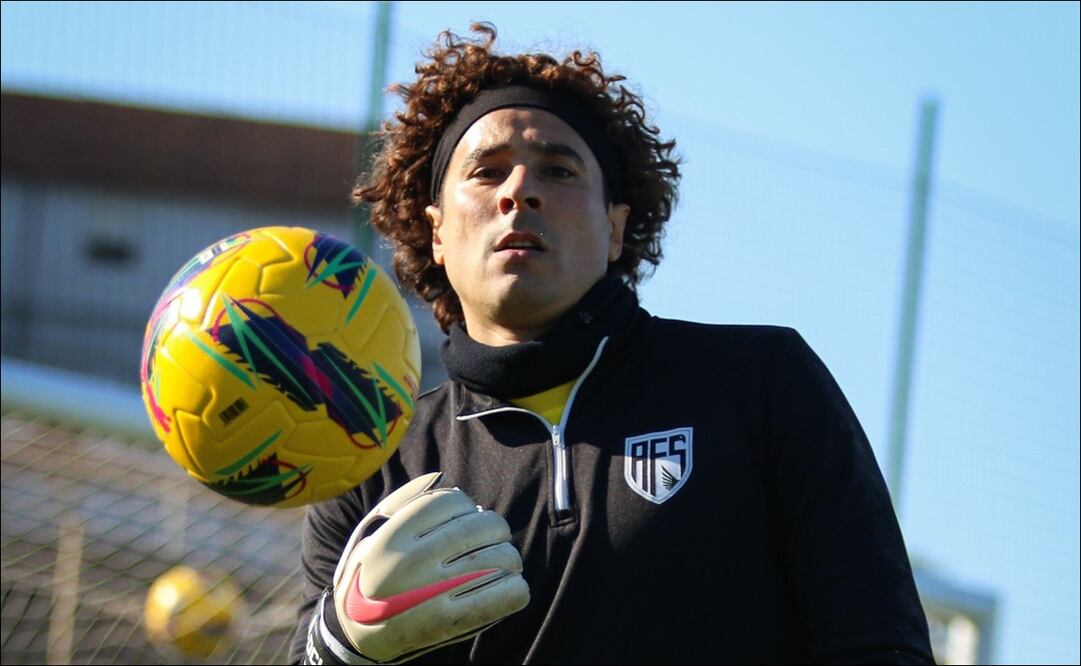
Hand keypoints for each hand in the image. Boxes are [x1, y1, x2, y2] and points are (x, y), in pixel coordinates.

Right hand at [325, 473, 528, 663]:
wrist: (353, 637)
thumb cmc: (368, 577)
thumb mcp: (370, 534)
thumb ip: (404, 501)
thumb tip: (443, 478)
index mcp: (393, 535)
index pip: (453, 500)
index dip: (467, 507)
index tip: (466, 520)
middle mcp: (411, 561)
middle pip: (485, 525)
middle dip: (496, 530)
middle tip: (492, 543)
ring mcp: (432, 593)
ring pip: (502, 557)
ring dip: (510, 559)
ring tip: (502, 567)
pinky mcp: (452, 623)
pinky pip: (508, 594)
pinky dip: (516, 589)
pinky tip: (508, 589)